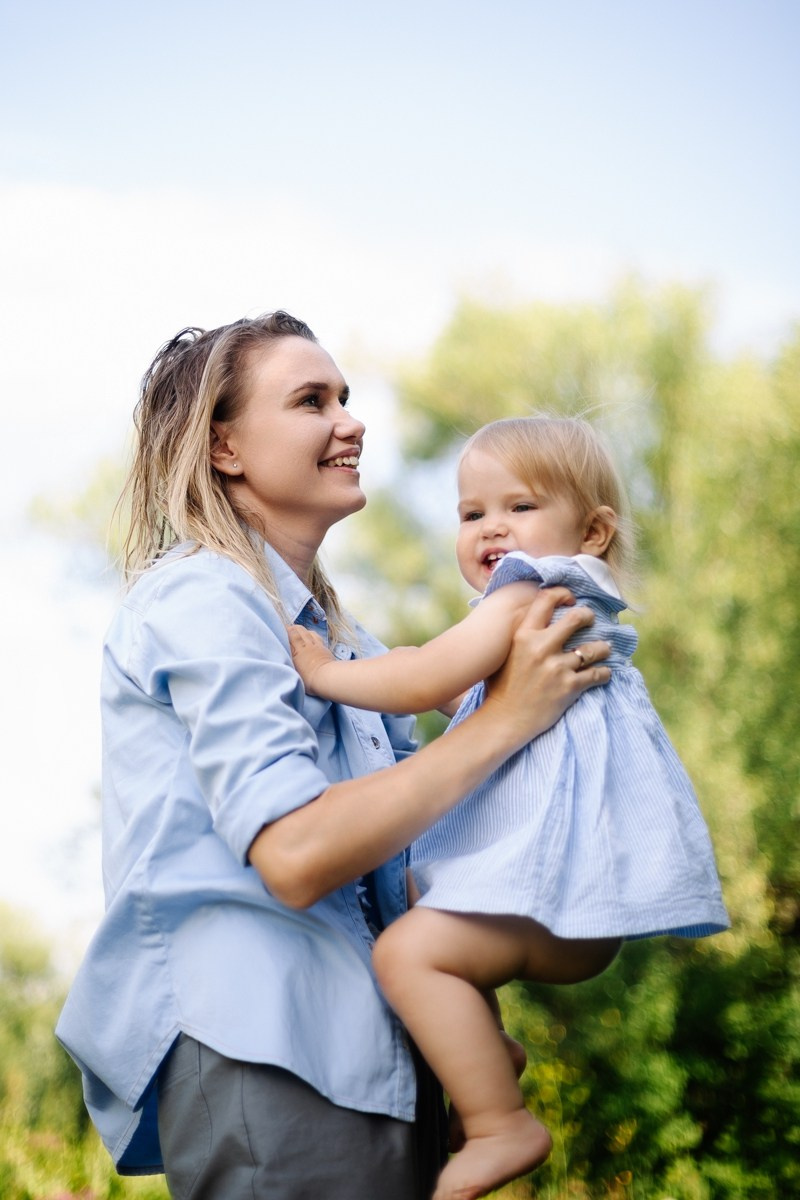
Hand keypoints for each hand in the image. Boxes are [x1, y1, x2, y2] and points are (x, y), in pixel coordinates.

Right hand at [287, 624, 336, 694]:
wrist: (326, 677)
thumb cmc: (308, 679)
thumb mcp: (294, 671)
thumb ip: (289, 662)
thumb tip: (285, 657)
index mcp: (296, 651)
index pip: (289, 636)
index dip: (284, 631)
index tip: (279, 629)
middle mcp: (305, 645)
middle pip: (297, 631)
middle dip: (291, 628)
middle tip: (287, 629)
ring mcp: (315, 645)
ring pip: (307, 632)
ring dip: (301, 630)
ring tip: (297, 630)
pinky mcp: (323, 647)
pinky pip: (316, 636)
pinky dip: (311, 633)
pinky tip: (310, 634)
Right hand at [483, 587, 610, 748]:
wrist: (505, 719)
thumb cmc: (501, 687)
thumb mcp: (505, 653)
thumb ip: (522, 636)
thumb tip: (537, 621)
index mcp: (523, 635)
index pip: (546, 600)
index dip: (562, 594)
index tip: (570, 600)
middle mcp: (541, 647)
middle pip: (576, 618)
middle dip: (588, 616)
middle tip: (591, 620)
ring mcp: (557, 667)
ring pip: (594, 648)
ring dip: (603, 648)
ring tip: (605, 648)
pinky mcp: (569, 687)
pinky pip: (598, 674)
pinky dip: (604, 673)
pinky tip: (604, 673)